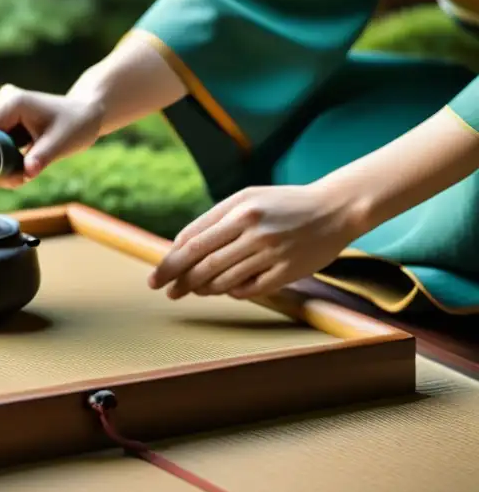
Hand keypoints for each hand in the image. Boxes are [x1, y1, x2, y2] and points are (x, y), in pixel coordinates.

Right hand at [0, 83, 104, 186]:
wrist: (85, 113)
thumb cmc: (76, 124)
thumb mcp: (62, 142)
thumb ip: (42, 157)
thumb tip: (26, 174)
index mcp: (12, 102)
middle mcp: (1, 101)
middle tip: (2, 179)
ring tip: (16, 174)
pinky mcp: (1, 119)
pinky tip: (16, 166)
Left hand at [148, 182, 366, 299]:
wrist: (335, 209)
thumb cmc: (283, 203)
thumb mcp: (246, 198)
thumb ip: (214, 219)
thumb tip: (180, 247)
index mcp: (239, 209)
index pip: (192, 241)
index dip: (170, 262)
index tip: (156, 276)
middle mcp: (253, 230)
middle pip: (203, 263)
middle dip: (178, 280)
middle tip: (164, 291)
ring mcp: (271, 253)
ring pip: (223, 280)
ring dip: (202, 288)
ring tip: (191, 290)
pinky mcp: (288, 272)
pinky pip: (249, 290)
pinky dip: (231, 292)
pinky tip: (224, 290)